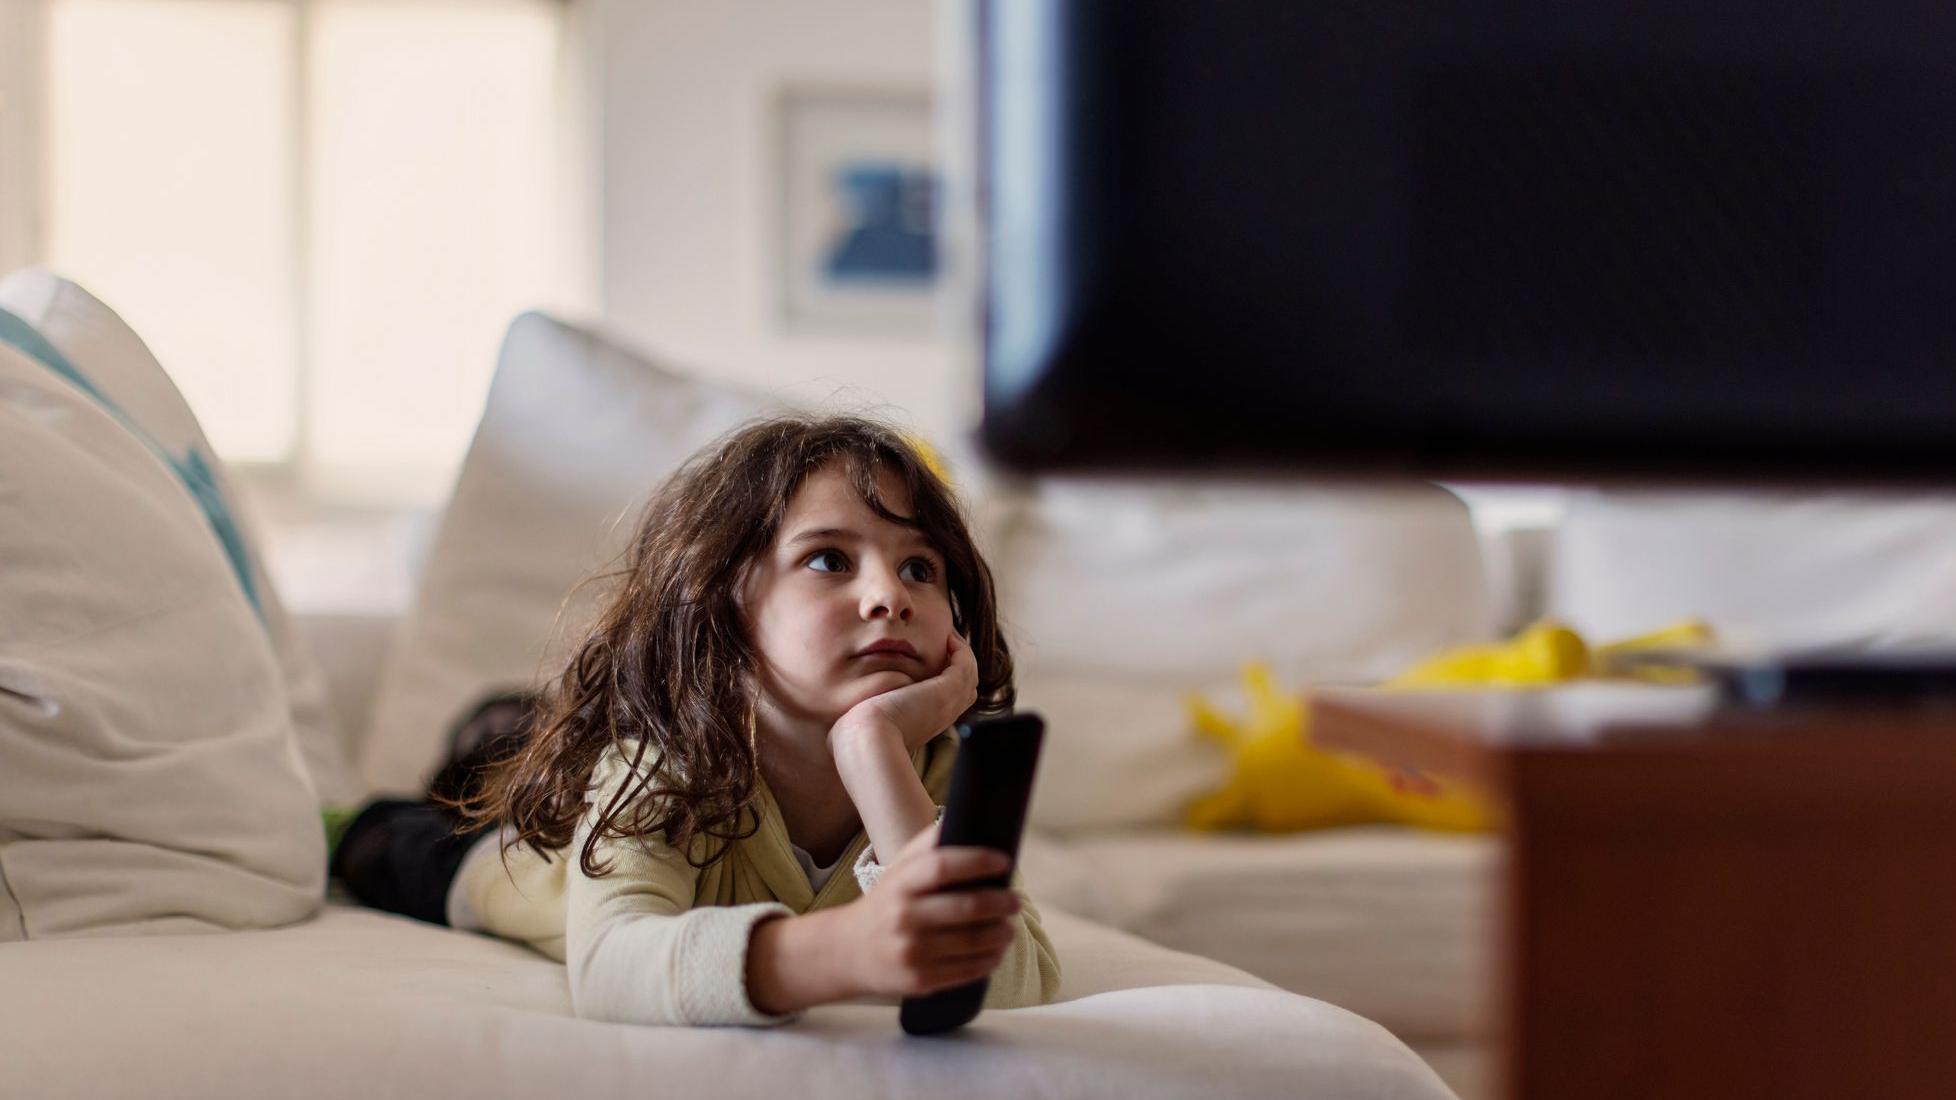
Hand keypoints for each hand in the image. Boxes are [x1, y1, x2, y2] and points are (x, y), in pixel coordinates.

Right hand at [829, 824, 1020, 998]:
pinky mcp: (920, 980)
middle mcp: (904, 917)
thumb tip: (966, 819)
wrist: (848, 951)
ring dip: (1001, 934)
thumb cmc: (886, 903)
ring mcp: (912, 951)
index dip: (978, 861)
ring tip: (1009, 928)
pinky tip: (997, 951)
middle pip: (966, 907)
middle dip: (1000, 903)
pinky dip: (990, 960)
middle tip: (1015, 901)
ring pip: (972, 942)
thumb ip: (928, 845)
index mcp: (900, 883)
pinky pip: (966, 970)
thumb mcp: (898, 870)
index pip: (943, 866)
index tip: (1004, 861)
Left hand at [832, 631, 978, 754]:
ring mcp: (948, 703)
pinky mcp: (947, 690)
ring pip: (968, 673)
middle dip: (956, 662)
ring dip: (960, 651)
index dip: (942, 679)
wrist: (866, 742)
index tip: (928, 659)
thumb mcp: (862, 726)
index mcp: (925, 723)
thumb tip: (842, 723)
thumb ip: (860, 720)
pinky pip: (965, 663)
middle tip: (944, 642)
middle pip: (964, 685)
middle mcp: (942, 715)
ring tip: (947, 634)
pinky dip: (960, 648)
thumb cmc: (856, 738)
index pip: (947, 699)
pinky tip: (945, 636)